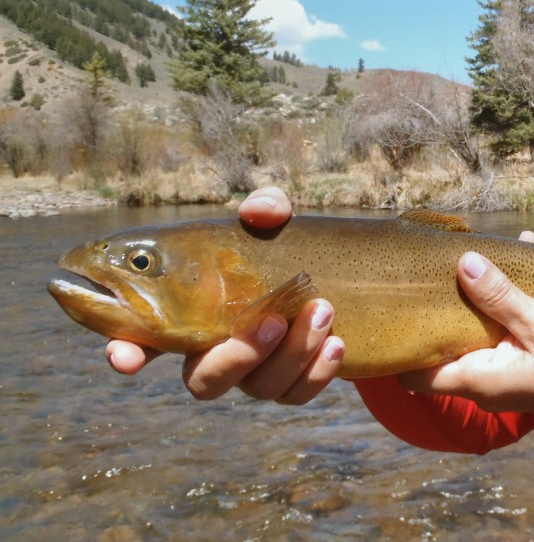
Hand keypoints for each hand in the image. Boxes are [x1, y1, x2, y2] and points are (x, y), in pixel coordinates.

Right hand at [106, 186, 344, 403]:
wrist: (333, 281)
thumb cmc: (283, 250)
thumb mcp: (275, 222)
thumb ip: (265, 208)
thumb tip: (259, 213)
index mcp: (191, 314)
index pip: (143, 339)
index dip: (128, 353)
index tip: (126, 358)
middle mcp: (215, 352)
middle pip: (205, 381)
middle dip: (238, 356)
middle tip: (273, 319)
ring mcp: (252, 374)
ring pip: (259, 388)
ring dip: (292, 354)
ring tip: (322, 310)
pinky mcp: (290, 385)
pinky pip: (297, 395)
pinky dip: (318, 373)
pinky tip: (337, 343)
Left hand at [399, 251, 533, 429]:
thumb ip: (500, 295)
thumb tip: (465, 264)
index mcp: (478, 379)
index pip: (415, 375)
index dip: (400, 347)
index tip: (394, 312)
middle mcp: (483, 384)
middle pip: (441, 350)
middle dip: (438, 312)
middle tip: (428, 277)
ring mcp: (501, 377)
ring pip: (472, 336)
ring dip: (473, 303)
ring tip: (473, 262)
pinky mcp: (520, 366)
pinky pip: (498, 334)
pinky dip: (499, 307)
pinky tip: (514, 268)